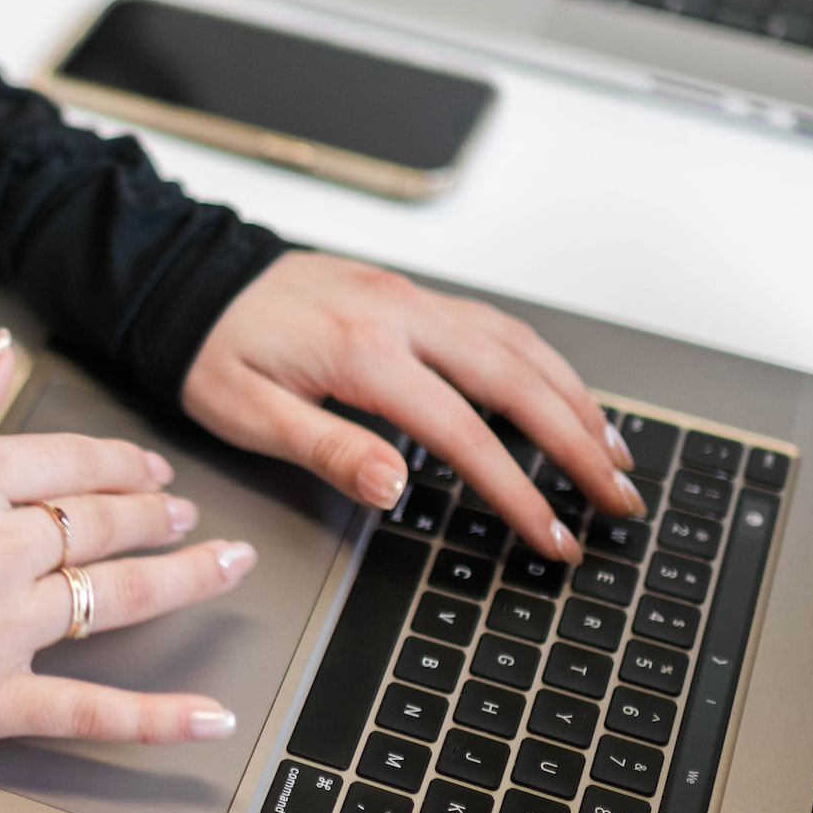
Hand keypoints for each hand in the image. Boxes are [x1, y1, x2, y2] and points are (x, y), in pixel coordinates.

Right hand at [0, 331, 255, 750]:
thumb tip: (1, 353)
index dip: (128, 465)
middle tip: (188, 515)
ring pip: (121, 595)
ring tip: (229, 565)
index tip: (151, 471)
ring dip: (188, 577)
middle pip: (108, 522)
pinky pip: (90, 708)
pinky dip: (158, 718)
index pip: (79, 461)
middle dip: (160, 515)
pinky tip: (209, 718)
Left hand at [183, 252, 645, 561]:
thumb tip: (396, 486)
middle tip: (620, 499)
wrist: (192, 277)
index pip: (464, 432)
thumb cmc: (212, 350)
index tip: (553, 535)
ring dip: (577, 399)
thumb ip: (327, 448)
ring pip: (521, 346)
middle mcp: (404, 314)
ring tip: (616, 452)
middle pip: (519, 381)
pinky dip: (544, 364)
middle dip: (580, 445)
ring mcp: (415, 298)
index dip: (518, 490)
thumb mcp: (247, 413)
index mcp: (363, 350)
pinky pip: (498, 326)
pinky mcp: (414, 294)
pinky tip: (565, 393)